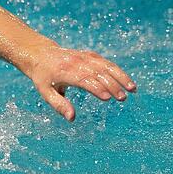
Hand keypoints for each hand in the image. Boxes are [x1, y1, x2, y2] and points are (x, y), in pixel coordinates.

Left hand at [21, 44, 136, 120]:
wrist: (41, 55)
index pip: (83, 79)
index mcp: (64, 71)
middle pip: (98, 73)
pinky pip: (106, 63)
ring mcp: (84, 57)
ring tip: (132, 89)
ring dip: (120, 76)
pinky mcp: (90, 55)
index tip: (108, 98)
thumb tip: (72, 118)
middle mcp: (76, 62)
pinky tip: (127, 82)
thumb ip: (59, 105)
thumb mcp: (45, 92)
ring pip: (106, 66)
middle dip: (112, 85)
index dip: (96, 88)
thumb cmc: (43, 77)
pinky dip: (118, 71)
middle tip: (122, 98)